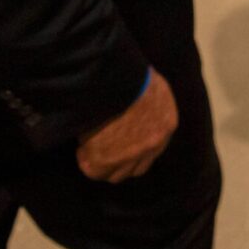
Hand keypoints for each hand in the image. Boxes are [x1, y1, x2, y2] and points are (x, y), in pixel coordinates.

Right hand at [76, 68, 176, 182]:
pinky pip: (94, 170)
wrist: (117, 79)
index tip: (121, 142)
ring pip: (115, 174)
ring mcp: (130, 154)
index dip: (135, 149)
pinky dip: (86, 161)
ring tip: (89, 149)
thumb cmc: (133, 74)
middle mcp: (153, 145)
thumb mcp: (152, 85)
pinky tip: (80, 148)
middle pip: (135, 169)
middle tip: (104, 150)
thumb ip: (149, 102)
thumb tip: (135, 108)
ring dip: (103, 165)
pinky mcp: (105, 159)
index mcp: (167, 124)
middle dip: (119, 163)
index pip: (154, 148)